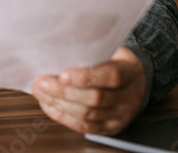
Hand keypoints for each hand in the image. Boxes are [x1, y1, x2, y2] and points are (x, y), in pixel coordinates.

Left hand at [31, 46, 146, 134]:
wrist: (137, 81)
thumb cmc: (116, 61)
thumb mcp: (111, 49)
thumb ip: (91, 51)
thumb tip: (58, 50)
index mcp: (131, 71)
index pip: (111, 76)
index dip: (86, 77)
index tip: (62, 74)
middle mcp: (130, 97)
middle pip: (95, 99)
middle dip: (63, 91)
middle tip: (41, 82)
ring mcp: (121, 115)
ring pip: (87, 115)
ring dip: (59, 104)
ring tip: (40, 92)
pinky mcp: (111, 128)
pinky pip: (85, 128)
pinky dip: (63, 116)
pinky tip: (49, 105)